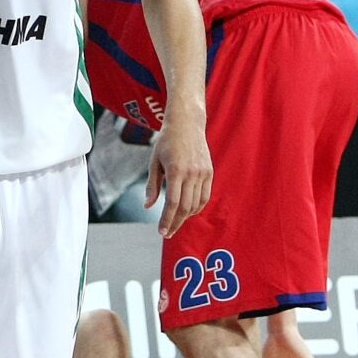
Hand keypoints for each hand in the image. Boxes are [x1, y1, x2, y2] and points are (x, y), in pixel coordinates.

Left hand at [146, 117, 211, 237]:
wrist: (186, 124)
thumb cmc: (166, 142)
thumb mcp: (154, 162)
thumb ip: (152, 185)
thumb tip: (148, 206)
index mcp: (175, 170)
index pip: (172, 203)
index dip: (167, 220)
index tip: (161, 231)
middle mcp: (191, 173)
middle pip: (185, 207)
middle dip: (175, 223)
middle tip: (167, 233)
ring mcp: (203, 173)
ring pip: (196, 204)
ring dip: (185, 217)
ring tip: (174, 223)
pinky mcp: (209, 172)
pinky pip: (204, 196)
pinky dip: (196, 207)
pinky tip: (187, 212)